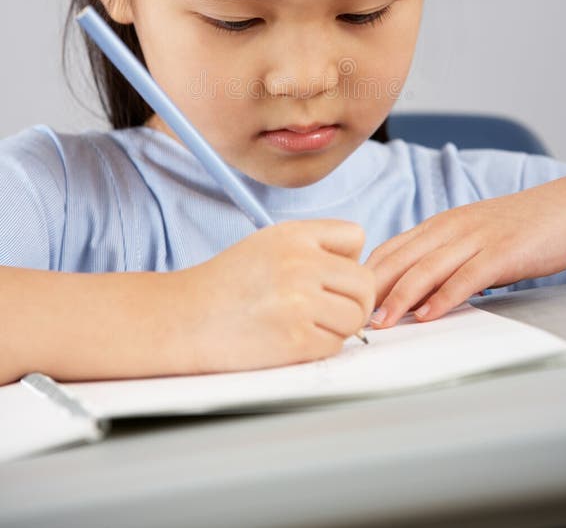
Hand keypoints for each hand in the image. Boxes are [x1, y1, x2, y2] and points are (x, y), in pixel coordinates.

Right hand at [173, 219, 375, 373]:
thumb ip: (313, 247)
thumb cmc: (226, 284)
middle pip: (364, 283)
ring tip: (306, 323)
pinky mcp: (296, 340)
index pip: (355, 236)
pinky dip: (320, 347)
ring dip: (338, 326)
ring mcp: (300, 301)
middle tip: (328, 308)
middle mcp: (300, 263)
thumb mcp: (267, 244)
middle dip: (353, 300)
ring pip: (355, 317)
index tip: (332, 275)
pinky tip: (292, 339)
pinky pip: (335, 345)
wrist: (184, 319)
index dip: (349, 259)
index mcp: (294, 234)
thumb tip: (358, 270)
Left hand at [364, 174, 565, 327]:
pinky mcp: (501, 252)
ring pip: (426, 268)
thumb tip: (413, 293)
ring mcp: (475, 238)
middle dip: (372, 289)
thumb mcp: (471, 240)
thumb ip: (443, 260)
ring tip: (381, 323)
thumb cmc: (518, 228)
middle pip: (400, 258)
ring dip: (399, 298)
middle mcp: (451, 227)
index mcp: (440, 224)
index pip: (391, 249)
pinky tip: (427, 315)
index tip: (346, 298)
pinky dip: (443, 298)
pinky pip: (465, 277)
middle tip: (351, 316)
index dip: (366, 275)